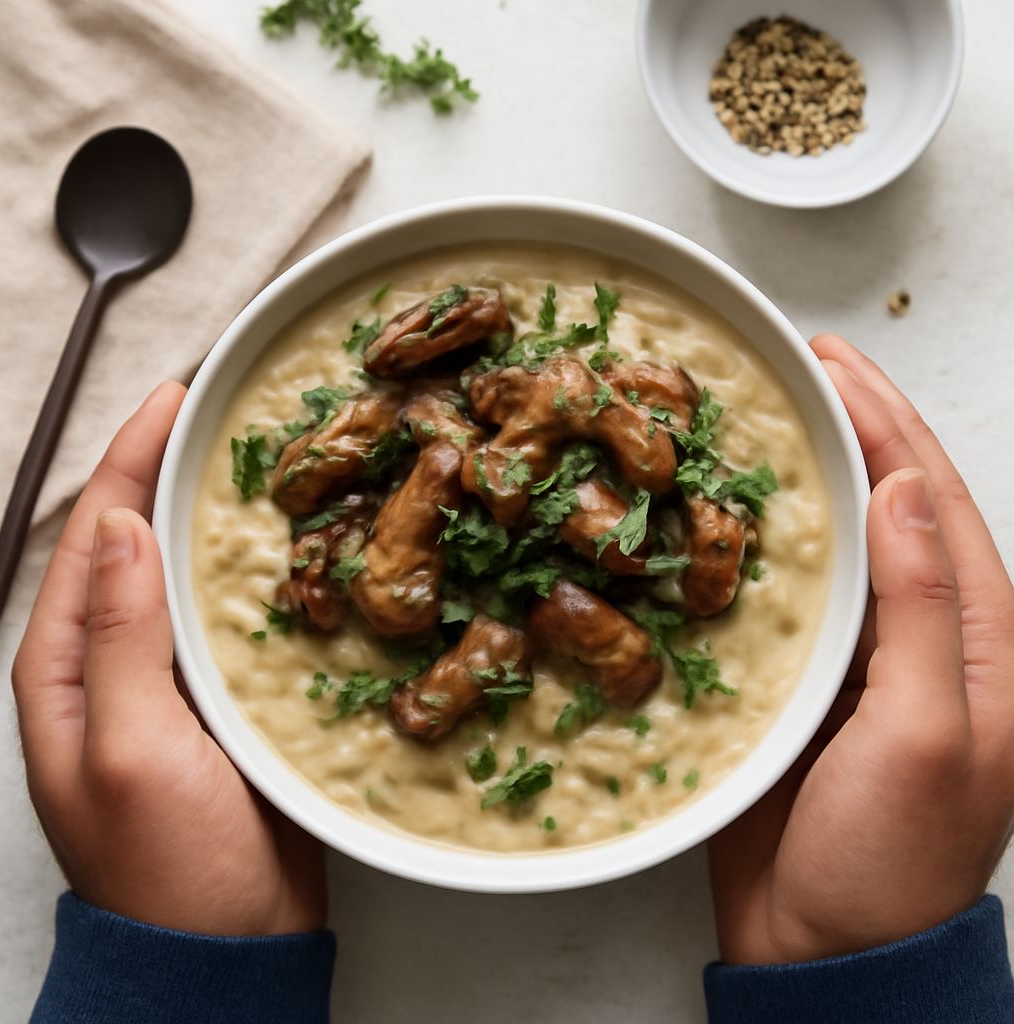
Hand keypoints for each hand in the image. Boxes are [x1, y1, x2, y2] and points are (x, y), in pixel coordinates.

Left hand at [12, 383, 326, 935]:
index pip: (93, 535)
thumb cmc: (169, 867)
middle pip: (135, 541)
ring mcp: (164, 681)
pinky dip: (246, 570)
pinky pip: (225, 615)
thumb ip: (120, 639)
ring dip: (210, 515)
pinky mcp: (216, 701)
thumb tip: (123, 528)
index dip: (129, 459)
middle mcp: (109, 664)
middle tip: (220, 413)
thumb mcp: (133, 750)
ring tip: (252, 461)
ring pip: (183, 572)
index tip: (175, 398)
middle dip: (168, 471)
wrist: (223, 949)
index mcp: (66, 667)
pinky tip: (281, 547)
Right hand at [708, 334, 1013, 964]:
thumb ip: (927, 613)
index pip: (932, 496)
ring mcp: (860, 654)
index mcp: (981, 637)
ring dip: (796, 476)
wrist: (829, 948)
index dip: (885, 419)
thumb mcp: (929, 737)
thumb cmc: (891, 859)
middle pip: (883, 501)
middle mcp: (923, 632)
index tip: (832, 359)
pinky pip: (783, 591)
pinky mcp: (804, 679)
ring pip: (830, 539)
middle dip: (845, 426)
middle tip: (790, 367)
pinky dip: (754, 542)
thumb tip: (902, 492)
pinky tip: (719, 515)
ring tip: (754, 421)